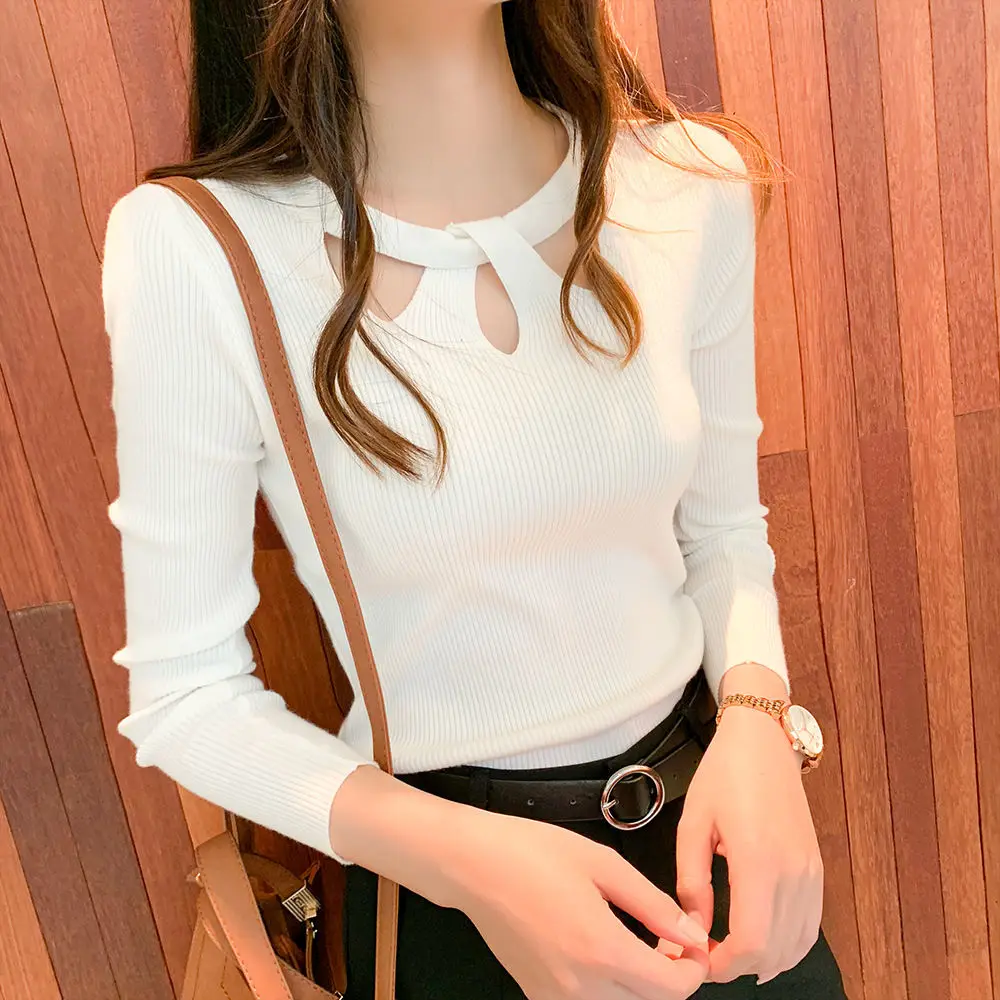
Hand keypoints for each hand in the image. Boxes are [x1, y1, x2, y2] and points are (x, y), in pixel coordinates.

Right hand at [454, 811, 709, 999]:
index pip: (674, 989)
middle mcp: (580, 986)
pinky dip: (607, 986)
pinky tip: (599, 949)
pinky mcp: (539, 996)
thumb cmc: (530, 854)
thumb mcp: (603, 864)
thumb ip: (653, 904)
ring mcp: (556, 997)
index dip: (695, 967)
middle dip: (670, 975)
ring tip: (633, 941)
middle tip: (666, 937)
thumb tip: (690, 932)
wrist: (473, 865)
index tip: (692, 942)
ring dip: (639, 984)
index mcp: (601, 949)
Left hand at [675, 664, 822, 985]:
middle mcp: (793, 872)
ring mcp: (811, 872)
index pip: (752, 941)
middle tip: (705, 955)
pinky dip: (788, 945)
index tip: (698, 959)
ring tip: (727, 950)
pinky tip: (762, 943)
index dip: (724, 964)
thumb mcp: (693, 823)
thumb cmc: (724, 773)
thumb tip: (693, 927)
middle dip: (738, 965)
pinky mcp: (817, 868)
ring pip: (798, 944)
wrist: (763, 740)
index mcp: (758, 859)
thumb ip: (692, 881)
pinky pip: (811, 925)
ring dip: (764, 959)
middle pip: (776, 952)